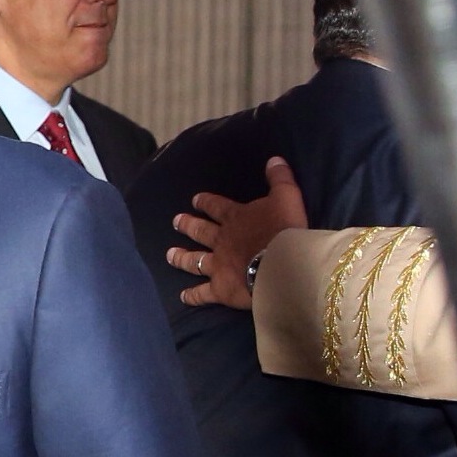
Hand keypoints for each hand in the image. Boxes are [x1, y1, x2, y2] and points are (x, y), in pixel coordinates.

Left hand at [165, 156, 307, 308]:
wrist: (282, 263)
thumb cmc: (285, 229)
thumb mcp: (287, 196)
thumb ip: (279, 178)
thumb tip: (274, 159)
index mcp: (235, 218)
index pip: (216, 207)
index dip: (206, 202)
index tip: (195, 199)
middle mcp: (221, 240)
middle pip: (200, 231)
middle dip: (187, 225)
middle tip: (175, 221)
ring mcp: (217, 265)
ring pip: (194, 260)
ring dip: (181, 257)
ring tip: (169, 254)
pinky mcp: (219, 288)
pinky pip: (202, 293)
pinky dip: (192, 295)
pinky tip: (183, 297)